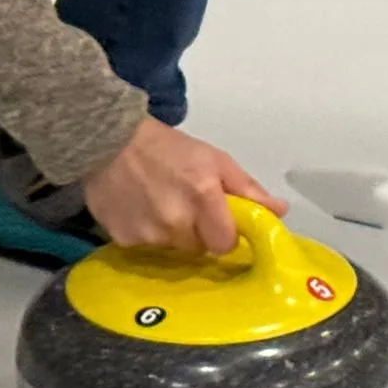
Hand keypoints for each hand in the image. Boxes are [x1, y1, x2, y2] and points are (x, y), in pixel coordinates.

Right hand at [82, 117, 289, 255]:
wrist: (107, 138)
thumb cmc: (166, 146)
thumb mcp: (213, 159)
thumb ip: (247, 189)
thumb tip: (280, 211)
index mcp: (203, 196)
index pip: (226, 244)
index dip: (224, 233)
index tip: (217, 220)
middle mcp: (176, 220)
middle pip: (198, 248)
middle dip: (196, 231)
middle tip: (184, 204)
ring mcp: (147, 233)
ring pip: (171, 249)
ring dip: (170, 232)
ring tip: (157, 202)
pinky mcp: (123, 239)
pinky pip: (144, 246)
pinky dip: (144, 232)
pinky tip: (137, 207)